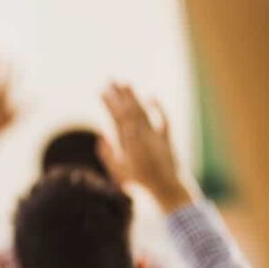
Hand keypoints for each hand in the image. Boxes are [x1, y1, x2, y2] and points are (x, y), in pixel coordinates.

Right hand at [101, 83, 192, 211]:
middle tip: (110, 80)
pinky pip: (164, 119)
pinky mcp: (167, 137)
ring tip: (125, 83)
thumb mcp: (118, 171)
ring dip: (134, 97)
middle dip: (119, 95)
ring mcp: (155, 136)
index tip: (102, 90)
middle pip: (129, 110)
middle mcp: (142, 136)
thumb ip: (107, 154)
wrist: (166, 187)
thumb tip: (101, 134)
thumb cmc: (139, 181)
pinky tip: (151, 97)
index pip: (117, 117)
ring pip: (143, 112)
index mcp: (128, 143)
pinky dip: (158, 107)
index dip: (110, 103)